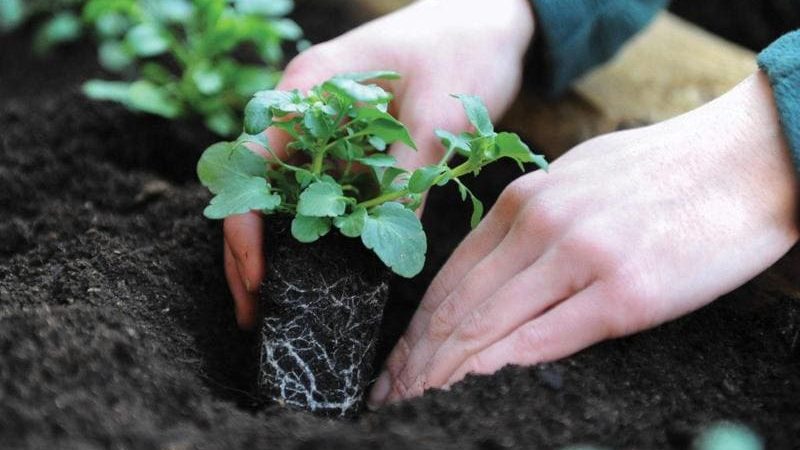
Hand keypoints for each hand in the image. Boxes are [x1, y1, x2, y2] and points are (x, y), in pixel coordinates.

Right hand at [223, 0, 535, 328]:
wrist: (486, 19)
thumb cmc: (462, 48)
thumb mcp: (438, 113)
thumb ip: (407, 174)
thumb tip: (384, 243)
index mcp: (310, 87)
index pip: (253, 161)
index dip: (246, 223)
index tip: (259, 276)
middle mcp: (306, 107)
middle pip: (258, 184)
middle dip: (250, 247)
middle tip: (255, 310)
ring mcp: (326, 125)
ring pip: (287, 193)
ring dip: (279, 244)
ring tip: (278, 300)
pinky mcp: (351, 142)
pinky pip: (323, 190)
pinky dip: (318, 228)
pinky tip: (320, 266)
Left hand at [368, 72, 799, 405]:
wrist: (743, 159)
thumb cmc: (661, 171)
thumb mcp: (576, 178)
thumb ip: (530, 222)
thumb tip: (493, 269)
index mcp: (524, 200)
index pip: (450, 277)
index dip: (417, 329)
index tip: (398, 363)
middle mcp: (541, 225)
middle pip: (459, 306)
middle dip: (418, 360)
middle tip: (390, 393)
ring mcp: (580, 256)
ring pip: (489, 326)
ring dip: (444, 373)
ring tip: (416, 402)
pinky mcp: (625, 292)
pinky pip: (545, 339)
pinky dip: (499, 369)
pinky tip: (470, 390)